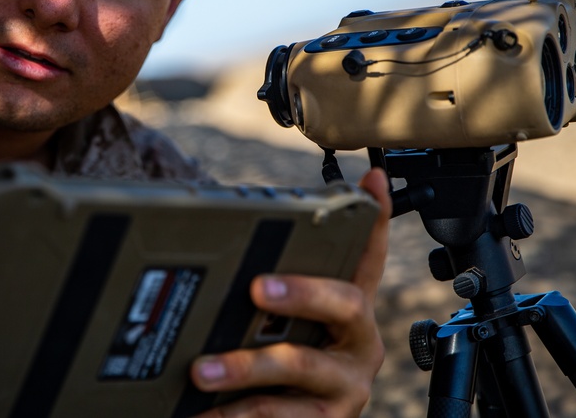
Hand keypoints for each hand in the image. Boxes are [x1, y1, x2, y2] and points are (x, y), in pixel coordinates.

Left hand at [189, 168, 391, 417]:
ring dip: (244, 365)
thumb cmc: (284, 369)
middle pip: (344, 304)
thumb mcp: (288, 326)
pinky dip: (233, 414)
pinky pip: (277, 415)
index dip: (375, 219)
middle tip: (256, 288)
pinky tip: (200, 412)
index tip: (372, 180)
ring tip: (201, 369)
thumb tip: (231, 250)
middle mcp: (359, 344)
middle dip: (301, 291)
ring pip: (298, 364)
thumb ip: (274, 295)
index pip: (369, 257)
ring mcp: (346, 386)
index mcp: (352, 312)